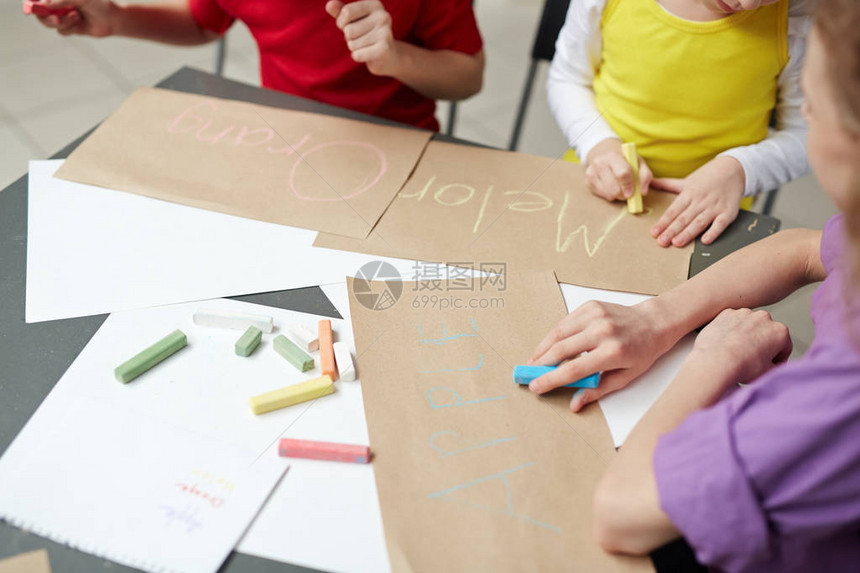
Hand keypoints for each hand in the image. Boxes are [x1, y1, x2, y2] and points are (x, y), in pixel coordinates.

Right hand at [30, 0, 114, 36]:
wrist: (112, 19)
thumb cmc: (97, 4)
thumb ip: (62, 0)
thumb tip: (44, 4)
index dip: (32, 2)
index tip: (31, 6)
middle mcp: (57, 5)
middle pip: (39, 12)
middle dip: (45, 15)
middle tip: (55, 17)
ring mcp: (62, 16)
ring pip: (49, 23)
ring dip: (62, 21)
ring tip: (76, 16)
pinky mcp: (68, 28)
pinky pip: (61, 31)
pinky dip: (69, 28)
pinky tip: (80, 22)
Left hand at [326, 0, 400, 76]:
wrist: (387, 55)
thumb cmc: (365, 33)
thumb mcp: (351, 20)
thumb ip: (339, 11)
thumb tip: (329, 5)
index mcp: (375, 4)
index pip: (347, 12)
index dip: (341, 22)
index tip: (350, 25)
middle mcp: (383, 16)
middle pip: (348, 30)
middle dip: (349, 37)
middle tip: (361, 38)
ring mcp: (386, 33)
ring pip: (352, 44)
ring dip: (354, 47)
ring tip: (366, 45)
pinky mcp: (384, 49)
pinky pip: (357, 55)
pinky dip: (357, 56)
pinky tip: (368, 54)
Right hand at [527, 300, 677, 411]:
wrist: (653, 323)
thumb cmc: (641, 352)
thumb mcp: (625, 377)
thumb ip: (597, 391)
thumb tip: (574, 404)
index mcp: (613, 352)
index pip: (573, 369)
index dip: (551, 380)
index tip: (536, 386)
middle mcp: (602, 331)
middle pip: (560, 350)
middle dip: (540, 364)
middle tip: (528, 374)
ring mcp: (595, 316)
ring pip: (558, 334)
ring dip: (542, 349)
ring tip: (534, 361)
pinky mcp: (590, 306)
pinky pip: (565, 322)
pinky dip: (554, 335)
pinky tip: (549, 346)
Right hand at [584, 138, 652, 201]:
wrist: (604, 153)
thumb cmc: (625, 160)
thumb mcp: (638, 162)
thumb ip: (645, 175)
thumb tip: (643, 192)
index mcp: (614, 155)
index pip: (622, 173)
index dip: (628, 185)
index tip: (632, 193)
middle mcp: (600, 163)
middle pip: (614, 188)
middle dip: (623, 194)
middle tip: (628, 192)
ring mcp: (591, 172)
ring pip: (608, 194)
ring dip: (617, 195)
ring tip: (620, 187)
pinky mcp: (588, 182)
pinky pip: (602, 196)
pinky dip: (610, 194)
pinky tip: (611, 186)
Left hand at [650, 155, 744, 247]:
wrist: (734, 169)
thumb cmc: (707, 177)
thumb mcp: (686, 180)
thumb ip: (667, 184)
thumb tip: (648, 181)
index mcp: (689, 193)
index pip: (673, 210)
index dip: (663, 222)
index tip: (654, 232)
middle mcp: (701, 200)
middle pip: (684, 218)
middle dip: (671, 231)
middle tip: (661, 242)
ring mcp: (715, 207)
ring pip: (699, 222)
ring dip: (688, 233)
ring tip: (677, 243)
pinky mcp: (729, 212)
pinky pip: (721, 224)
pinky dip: (714, 232)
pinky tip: (705, 241)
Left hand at [688, 308, 791, 399]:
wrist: (716, 361)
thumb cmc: (743, 367)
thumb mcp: (769, 372)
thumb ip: (776, 366)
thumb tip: (774, 364)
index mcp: (780, 331)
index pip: (784, 346)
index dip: (778, 359)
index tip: (770, 365)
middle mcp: (764, 317)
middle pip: (766, 333)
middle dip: (762, 344)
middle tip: (752, 358)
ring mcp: (744, 313)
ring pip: (748, 326)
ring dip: (746, 335)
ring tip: (737, 351)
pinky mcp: (726, 313)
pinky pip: (732, 322)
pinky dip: (731, 330)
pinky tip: (726, 343)